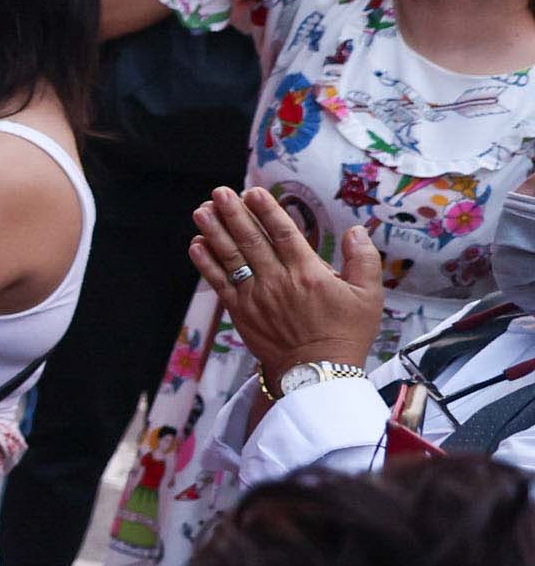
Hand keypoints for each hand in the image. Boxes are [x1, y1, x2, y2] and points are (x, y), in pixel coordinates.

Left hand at [192, 184, 383, 379]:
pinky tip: (196, 245)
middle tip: (220, 192)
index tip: (253, 192)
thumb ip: (363, 260)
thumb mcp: (369, 296)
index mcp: (308, 273)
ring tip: (202, 211)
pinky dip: (206, 263)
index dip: (267, 211)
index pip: (284, 233)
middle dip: (233, 213)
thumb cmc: (346, 333)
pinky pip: (219, 283)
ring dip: (214, 232)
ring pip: (231, 257)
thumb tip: (357, 230)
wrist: (318, 372)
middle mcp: (278, 281)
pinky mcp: (241, 312)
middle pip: (251, 240)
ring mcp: (256, 296)